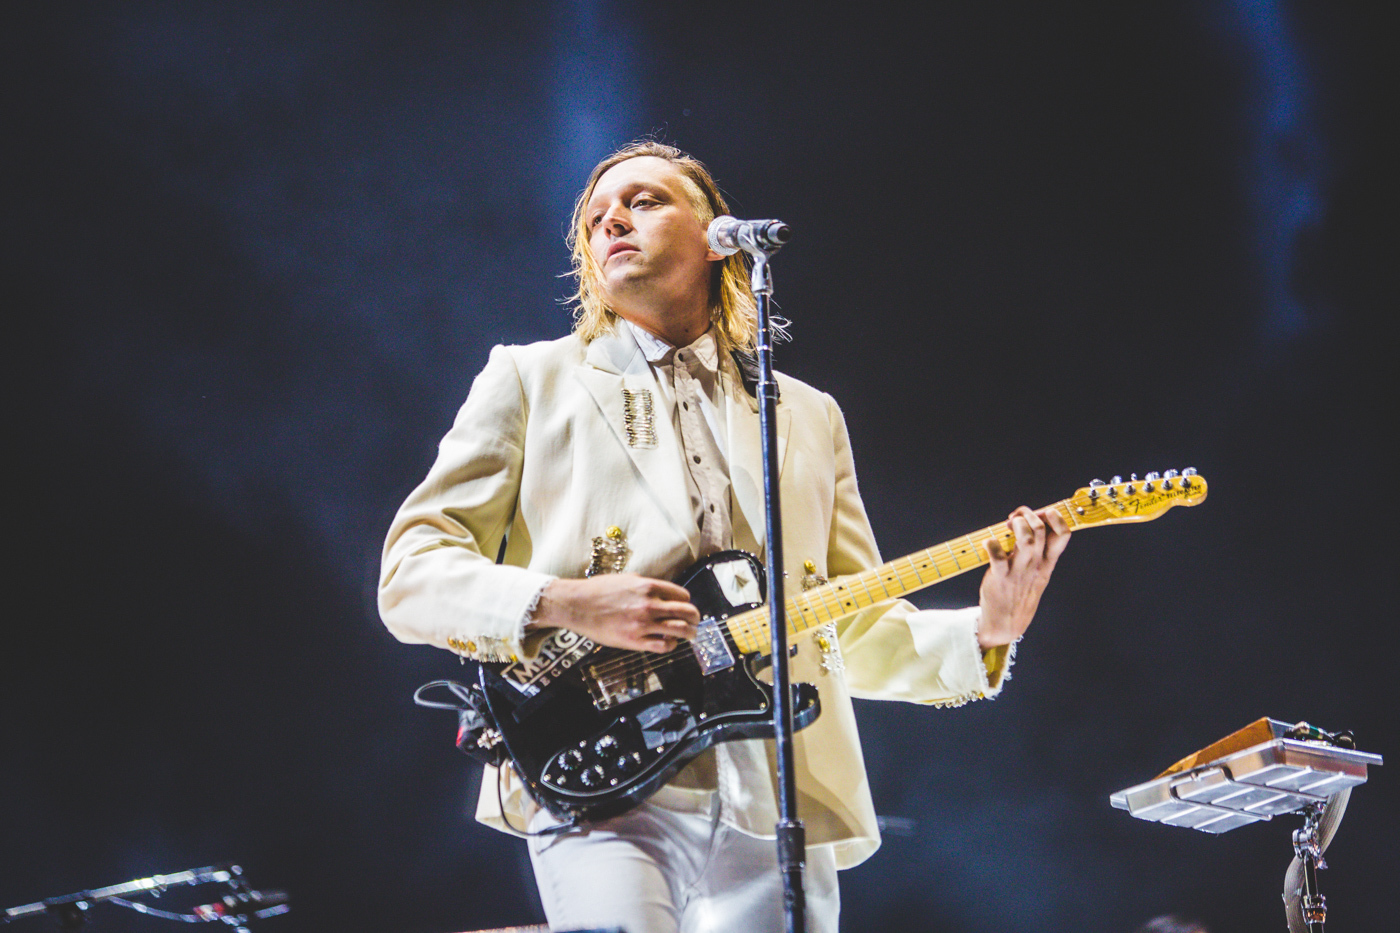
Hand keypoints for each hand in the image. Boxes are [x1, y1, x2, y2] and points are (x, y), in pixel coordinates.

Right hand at [530, 574, 700, 652]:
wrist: (577, 605)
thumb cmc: (599, 590)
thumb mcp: (627, 579)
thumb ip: (647, 585)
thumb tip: (662, 592)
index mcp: (649, 586)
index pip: (682, 595)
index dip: (686, 602)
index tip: (685, 606)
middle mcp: (649, 604)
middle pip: (687, 612)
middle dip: (694, 618)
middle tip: (694, 621)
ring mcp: (643, 623)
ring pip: (680, 630)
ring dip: (689, 633)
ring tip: (690, 634)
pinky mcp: (635, 640)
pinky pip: (663, 645)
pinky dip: (671, 644)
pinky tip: (669, 642)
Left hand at [977, 505, 1070, 648]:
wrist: (1006, 623)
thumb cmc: (1020, 592)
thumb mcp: (1038, 573)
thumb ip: (1039, 551)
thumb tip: (1033, 523)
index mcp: (1047, 562)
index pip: (1063, 534)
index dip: (1055, 517)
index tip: (1041, 513)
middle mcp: (1035, 564)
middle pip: (1040, 530)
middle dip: (1028, 514)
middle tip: (1015, 518)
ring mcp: (1019, 571)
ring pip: (1026, 539)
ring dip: (1016, 525)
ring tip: (1007, 527)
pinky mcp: (1001, 577)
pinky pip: (998, 556)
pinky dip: (992, 544)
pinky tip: (988, 543)